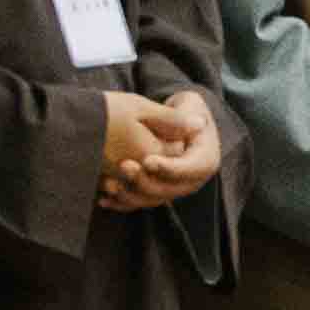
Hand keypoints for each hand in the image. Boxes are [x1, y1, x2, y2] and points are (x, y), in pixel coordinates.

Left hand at [96, 90, 209, 209]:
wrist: (176, 124)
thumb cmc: (184, 111)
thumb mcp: (189, 105)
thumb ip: (186, 115)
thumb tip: (196, 124)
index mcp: (206, 159)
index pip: (191, 169)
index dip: (169, 168)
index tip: (148, 160)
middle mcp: (192, 180)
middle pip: (170, 190)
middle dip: (144, 181)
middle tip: (124, 165)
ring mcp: (174, 189)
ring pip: (152, 200)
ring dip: (130, 195)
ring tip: (109, 184)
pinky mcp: (157, 194)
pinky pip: (140, 203)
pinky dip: (121, 203)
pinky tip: (103, 199)